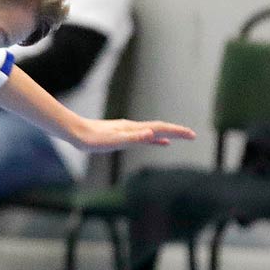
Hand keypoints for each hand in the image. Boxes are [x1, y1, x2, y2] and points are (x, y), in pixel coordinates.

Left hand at [73, 117, 196, 151]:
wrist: (76, 133)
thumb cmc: (93, 139)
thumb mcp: (114, 141)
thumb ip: (134, 138)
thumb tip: (152, 133)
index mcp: (134, 129)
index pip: (161, 128)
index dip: (177, 131)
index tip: (192, 135)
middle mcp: (133, 127)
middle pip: (160, 128)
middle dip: (177, 132)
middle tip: (192, 135)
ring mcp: (128, 131)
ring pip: (153, 131)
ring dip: (168, 134)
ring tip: (179, 137)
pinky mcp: (122, 135)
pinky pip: (144, 136)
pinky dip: (155, 138)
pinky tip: (158, 142)